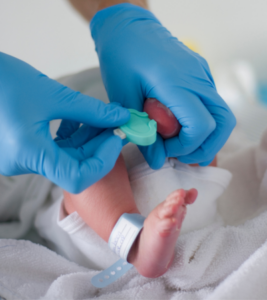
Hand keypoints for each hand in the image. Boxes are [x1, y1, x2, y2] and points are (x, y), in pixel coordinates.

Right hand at [0, 52, 129, 192]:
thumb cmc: (1, 80)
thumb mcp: (51, 94)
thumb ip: (90, 110)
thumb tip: (120, 117)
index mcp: (28, 153)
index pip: (77, 178)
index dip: (103, 160)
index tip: (115, 137)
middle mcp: (23, 163)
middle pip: (74, 166)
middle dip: (99, 146)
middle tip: (115, 124)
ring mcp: (20, 158)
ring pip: (65, 157)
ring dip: (87, 139)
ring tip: (101, 117)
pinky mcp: (20, 149)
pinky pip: (53, 150)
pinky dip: (71, 137)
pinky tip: (78, 118)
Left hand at [90, 4, 235, 167]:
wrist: (127, 28)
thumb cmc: (121, 58)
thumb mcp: (124, 98)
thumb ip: (142, 131)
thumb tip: (157, 162)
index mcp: (177, 82)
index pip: (201, 125)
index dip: (185, 146)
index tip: (163, 150)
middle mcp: (197, 78)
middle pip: (223, 122)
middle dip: (205, 147)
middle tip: (181, 157)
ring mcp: (202, 74)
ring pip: (221, 114)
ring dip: (206, 137)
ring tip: (180, 146)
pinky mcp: (200, 74)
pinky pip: (210, 103)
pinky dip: (201, 122)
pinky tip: (178, 126)